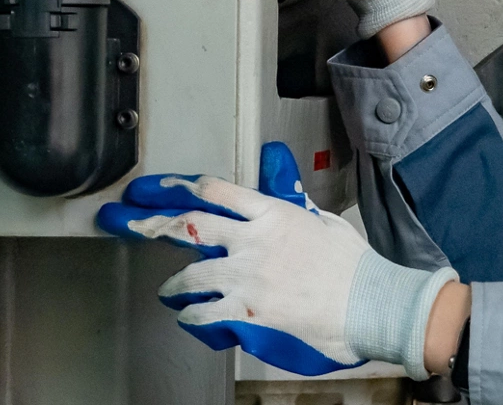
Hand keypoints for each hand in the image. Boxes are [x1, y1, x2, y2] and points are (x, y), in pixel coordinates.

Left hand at [97, 142, 457, 377]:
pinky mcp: (248, 310)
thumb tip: (286, 192)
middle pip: (193, 227)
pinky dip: (191, 313)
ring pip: (192, 273)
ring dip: (174, 282)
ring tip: (167, 289)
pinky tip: (187, 314)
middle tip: (134, 225)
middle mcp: (254, 242)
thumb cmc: (354, 265)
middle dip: (156, 226)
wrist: (367, 302)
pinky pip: (205, 311)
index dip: (185, 188)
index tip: (165, 189)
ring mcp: (248, 277)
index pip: (219, 192)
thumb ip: (297, 207)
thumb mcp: (325, 222)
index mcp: (273, 214)